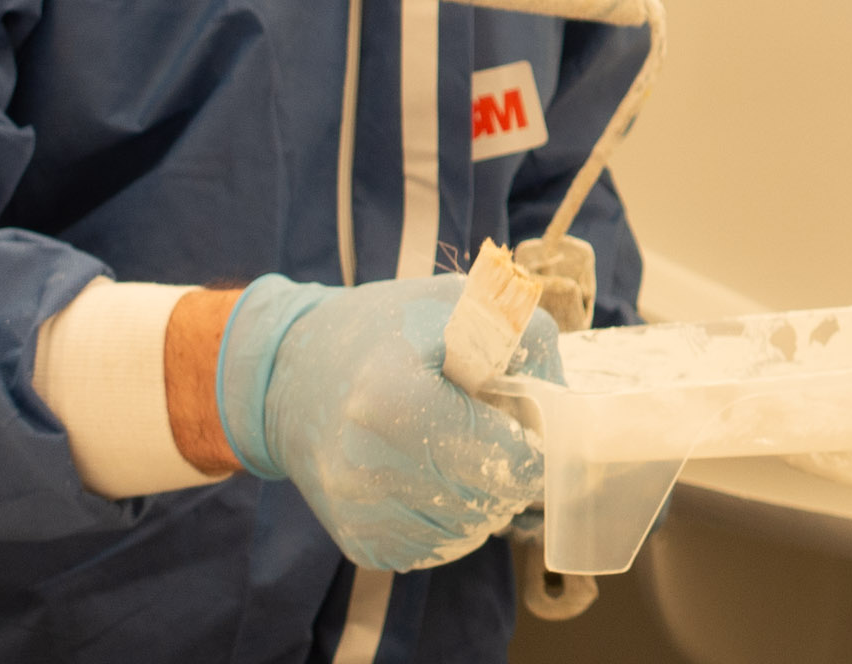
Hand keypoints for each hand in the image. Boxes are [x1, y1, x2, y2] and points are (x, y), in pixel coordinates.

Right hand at [219, 274, 564, 571]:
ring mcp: (362, 515)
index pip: (509, 460)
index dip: (530, 442)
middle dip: (505, 469)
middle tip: (485, 429)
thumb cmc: (382, 332)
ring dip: (480, 496)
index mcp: (397, 401)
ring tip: (451, 446)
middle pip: (493, 501)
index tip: (520, 419)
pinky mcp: (359, 544)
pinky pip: (438, 547)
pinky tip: (425, 474)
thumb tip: (561, 403)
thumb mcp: (454, 304)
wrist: (290, 375)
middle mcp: (371, 468)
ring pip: (471, 532)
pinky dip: (448, 516)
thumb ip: (524, 339)